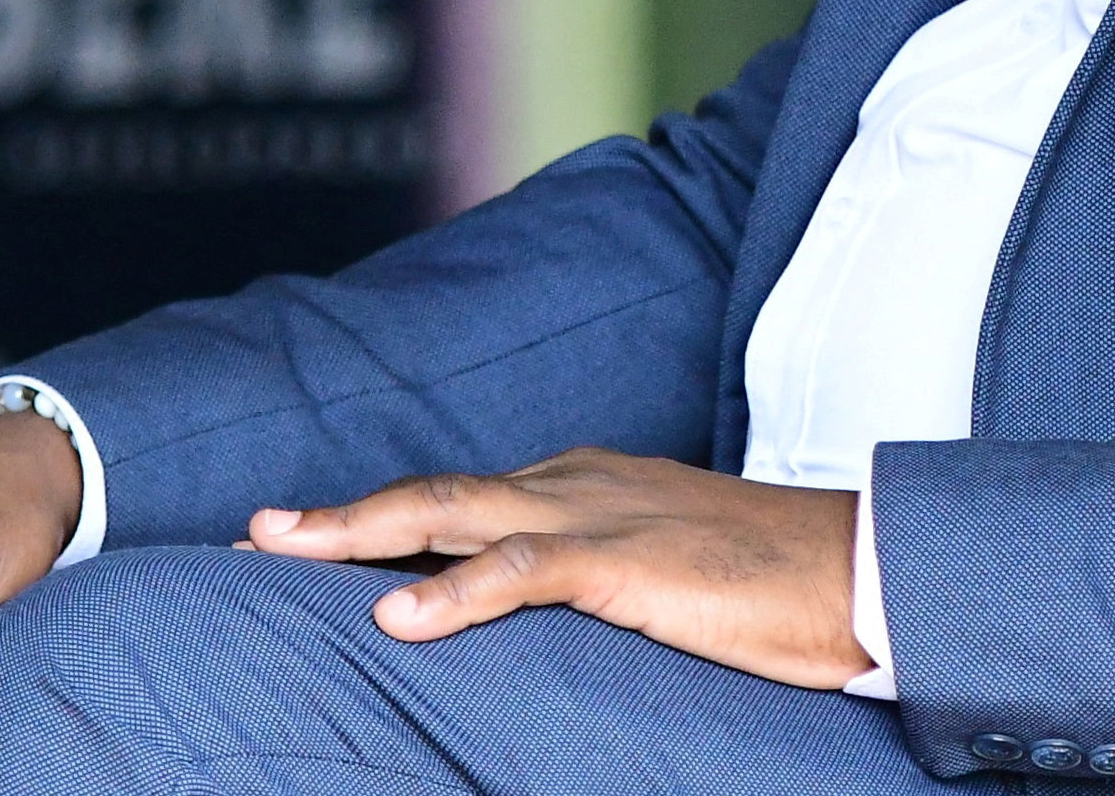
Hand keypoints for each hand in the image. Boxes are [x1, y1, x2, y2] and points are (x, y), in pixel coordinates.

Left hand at [245, 448, 868, 689]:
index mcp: (584, 489)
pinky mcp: (627, 561)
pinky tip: (395, 617)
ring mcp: (599, 515)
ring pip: (453, 513)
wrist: (862, 571)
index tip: (296, 542)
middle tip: (252, 533)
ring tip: (279, 553)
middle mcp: (577, 485)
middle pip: (432, 496)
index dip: (374, 522)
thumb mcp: (661, 583)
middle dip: (337, 515)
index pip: (456, 503)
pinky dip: (452, 591)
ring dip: (358, 533)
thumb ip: (589, 591)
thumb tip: (528, 628)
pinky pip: (521, 569)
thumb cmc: (774, 589)